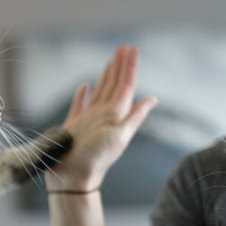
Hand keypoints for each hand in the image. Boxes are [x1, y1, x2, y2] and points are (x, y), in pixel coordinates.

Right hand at [48, 45, 157, 190]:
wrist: (73, 178)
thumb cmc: (95, 160)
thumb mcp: (119, 138)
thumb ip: (134, 118)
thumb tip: (152, 99)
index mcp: (115, 114)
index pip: (125, 85)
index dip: (129, 67)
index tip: (132, 49)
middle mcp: (104, 114)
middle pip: (114, 84)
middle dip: (119, 65)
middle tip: (124, 48)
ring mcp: (89, 118)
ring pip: (100, 89)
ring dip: (106, 74)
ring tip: (111, 60)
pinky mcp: (74, 124)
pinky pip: (79, 104)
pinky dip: (83, 94)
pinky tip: (86, 86)